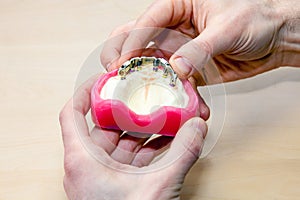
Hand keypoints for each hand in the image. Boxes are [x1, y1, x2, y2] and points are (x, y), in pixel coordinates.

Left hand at [59, 77, 207, 199]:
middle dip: (125, 109)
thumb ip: (181, 153)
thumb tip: (198, 126)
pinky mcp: (117, 183)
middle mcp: (88, 165)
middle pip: (102, 124)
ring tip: (160, 113)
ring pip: (120, 141)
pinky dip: (146, 147)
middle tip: (142, 93)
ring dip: (141, 128)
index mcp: (82, 160)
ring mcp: (102, 175)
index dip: (84, 92)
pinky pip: (130, 157)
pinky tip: (166, 139)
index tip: (102, 78)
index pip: (71, 114)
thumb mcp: (158, 186)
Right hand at [101, 0, 299, 84]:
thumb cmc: (257, 18)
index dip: (131, 41)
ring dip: (148, 82)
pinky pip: (176, 83)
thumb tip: (177, 67)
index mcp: (179, 6)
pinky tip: (180, 106)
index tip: (123, 62)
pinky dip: (176, 95)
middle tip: (117, 76)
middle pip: (138, 40)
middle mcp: (175, 28)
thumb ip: (200, 49)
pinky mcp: (190, 70)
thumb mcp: (227, 28)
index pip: (147, 21)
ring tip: (142, 97)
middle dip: (124, 58)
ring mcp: (180, 50)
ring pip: (154, 65)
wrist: (277, 37)